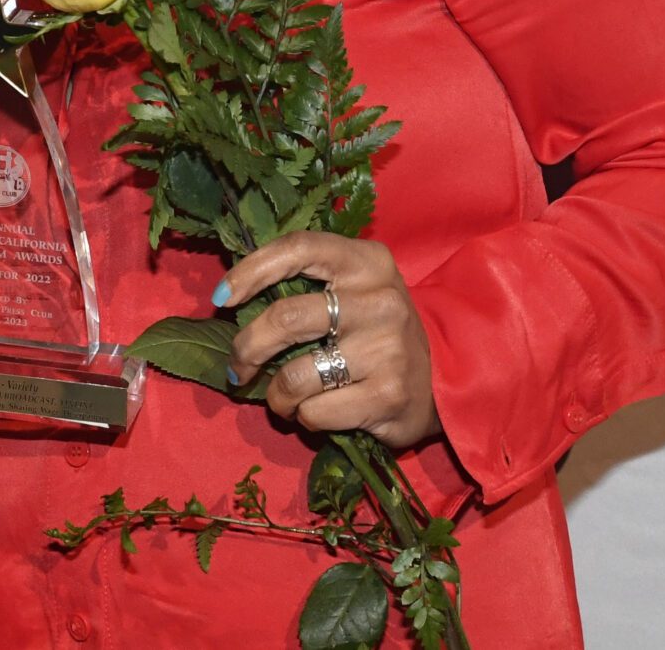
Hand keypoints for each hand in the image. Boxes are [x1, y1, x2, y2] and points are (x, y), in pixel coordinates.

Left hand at [219, 232, 438, 448]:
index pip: (298, 248)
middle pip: (285, 318)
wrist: (443, 378)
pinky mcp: (388, 395)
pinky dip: (302, 416)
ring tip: (281, 398)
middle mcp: (379, 300)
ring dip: (276, 394)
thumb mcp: (354, 288)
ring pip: (295, 375)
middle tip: (238, 366)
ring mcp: (387, 349)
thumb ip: (304, 282)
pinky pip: (316, 411)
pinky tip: (312, 412)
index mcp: (366, 262)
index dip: (251, 270)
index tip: (222, 296)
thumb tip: (229, 298)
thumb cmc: (377, 329)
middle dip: (247, 348)